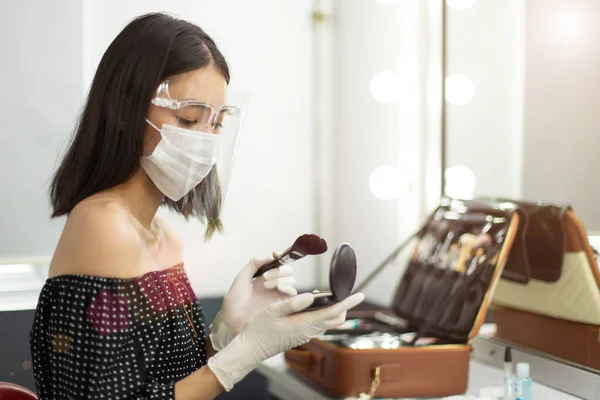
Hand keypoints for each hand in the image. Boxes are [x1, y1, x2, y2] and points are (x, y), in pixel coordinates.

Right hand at [207, 292, 364, 390]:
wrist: (252, 349)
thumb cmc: (259, 330)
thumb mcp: (273, 311)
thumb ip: (293, 303)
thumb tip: (311, 296)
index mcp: (303, 324)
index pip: (332, 312)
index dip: (347, 303)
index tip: (359, 295)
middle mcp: (308, 331)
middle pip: (335, 319)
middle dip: (344, 306)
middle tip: (345, 292)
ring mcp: (305, 335)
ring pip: (328, 322)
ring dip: (333, 310)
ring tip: (331, 295)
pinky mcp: (301, 335)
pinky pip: (319, 324)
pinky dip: (323, 314)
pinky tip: (315, 305)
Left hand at [209, 255, 297, 350]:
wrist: (233, 320)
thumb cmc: (234, 301)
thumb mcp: (242, 278)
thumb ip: (253, 264)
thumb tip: (268, 256)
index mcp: (263, 278)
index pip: (278, 264)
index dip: (279, 257)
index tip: (275, 254)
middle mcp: (273, 285)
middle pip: (287, 271)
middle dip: (278, 270)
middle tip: (265, 277)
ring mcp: (278, 295)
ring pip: (290, 280)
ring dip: (280, 279)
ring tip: (266, 285)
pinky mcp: (282, 305)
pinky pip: (292, 293)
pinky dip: (288, 287)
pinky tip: (279, 288)